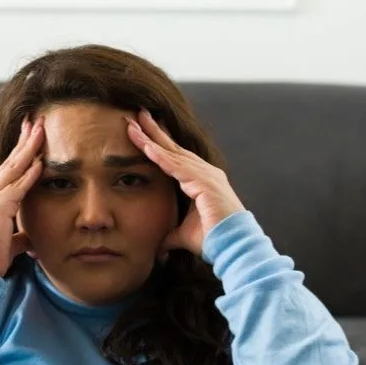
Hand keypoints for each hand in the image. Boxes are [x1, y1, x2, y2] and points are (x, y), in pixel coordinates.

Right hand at [0, 116, 43, 277]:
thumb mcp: (5, 245)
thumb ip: (17, 237)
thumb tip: (29, 239)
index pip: (4, 173)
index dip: (18, 156)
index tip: (28, 141)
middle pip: (8, 163)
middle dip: (23, 141)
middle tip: (35, 121)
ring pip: (12, 168)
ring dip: (28, 148)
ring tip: (41, 129)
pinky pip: (17, 186)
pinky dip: (29, 173)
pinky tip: (40, 161)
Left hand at [126, 109, 245, 257]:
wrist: (232, 246)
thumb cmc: (213, 240)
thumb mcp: (184, 235)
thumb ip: (170, 237)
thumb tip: (158, 249)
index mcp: (202, 180)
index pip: (175, 158)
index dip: (157, 144)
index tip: (140, 131)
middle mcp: (205, 172)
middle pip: (173, 148)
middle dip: (154, 131)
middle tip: (136, 115)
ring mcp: (206, 175)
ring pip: (172, 153)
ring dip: (151, 138)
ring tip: (133, 124)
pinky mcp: (204, 182)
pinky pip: (176, 166)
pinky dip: (160, 156)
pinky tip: (146, 146)